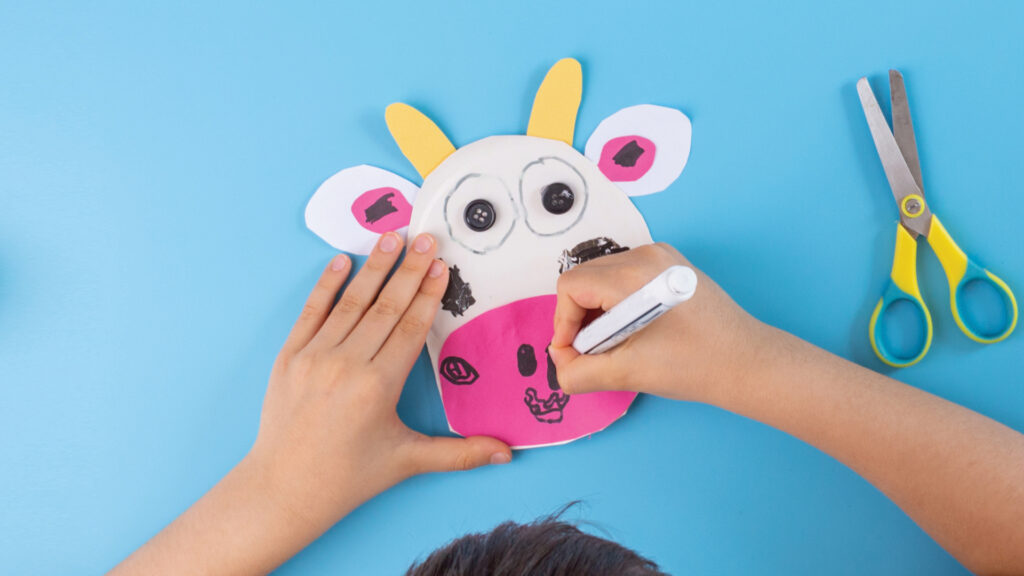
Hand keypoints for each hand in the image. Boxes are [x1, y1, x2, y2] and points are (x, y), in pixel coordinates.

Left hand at [251, 232, 510, 534]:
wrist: (283, 490)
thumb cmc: (348, 478)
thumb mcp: (407, 462)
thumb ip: (460, 453)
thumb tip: (506, 454)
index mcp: (378, 387)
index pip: (410, 328)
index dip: (429, 295)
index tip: (442, 266)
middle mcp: (346, 365)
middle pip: (385, 307)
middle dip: (410, 270)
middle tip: (427, 238)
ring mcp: (314, 357)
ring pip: (350, 302)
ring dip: (374, 267)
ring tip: (392, 237)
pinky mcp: (289, 357)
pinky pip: (311, 312)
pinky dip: (326, 285)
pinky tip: (340, 260)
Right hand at [549, 243, 767, 403]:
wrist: (747, 363)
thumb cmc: (695, 365)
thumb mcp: (627, 373)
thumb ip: (580, 373)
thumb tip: (560, 366)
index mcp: (633, 275)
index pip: (570, 287)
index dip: (564, 323)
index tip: (576, 353)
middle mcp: (646, 255)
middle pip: (584, 278)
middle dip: (580, 317)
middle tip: (595, 351)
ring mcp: (662, 257)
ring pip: (603, 277)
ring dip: (598, 311)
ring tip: (617, 343)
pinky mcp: (672, 267)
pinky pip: (625, 277)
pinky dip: (618, 303)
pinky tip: (634, 331)